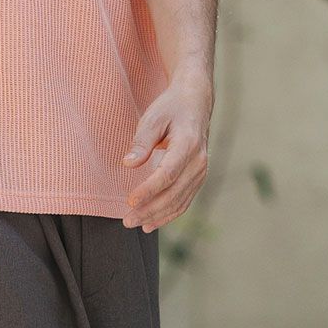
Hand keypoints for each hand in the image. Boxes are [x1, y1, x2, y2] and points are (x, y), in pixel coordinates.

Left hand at [122, 72, 212, 230]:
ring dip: (157, 216)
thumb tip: (128, 164)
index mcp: (188, 144)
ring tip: (135, 224)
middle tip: (126, 221)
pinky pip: (184, 201)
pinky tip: (151, 223)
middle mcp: (199, 161)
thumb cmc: (171, 108)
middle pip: (173, 193)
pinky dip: (168, 214)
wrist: (195, 103)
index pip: (167, 174)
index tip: (129, 201)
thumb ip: (141, 141)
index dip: (148, 191)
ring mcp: (201, 172)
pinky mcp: (198, 178)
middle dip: (149, 210)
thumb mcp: (153, 117)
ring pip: (179, 201)